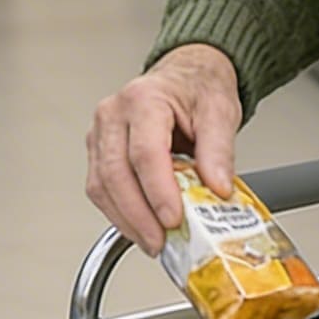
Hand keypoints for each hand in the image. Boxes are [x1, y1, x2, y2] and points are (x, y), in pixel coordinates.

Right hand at [85, 45, 242, 251]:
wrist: (185, 76)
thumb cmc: (197, 89)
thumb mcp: (220, 112)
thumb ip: (219, 150)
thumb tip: (217, 188)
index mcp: (144, 99)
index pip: (145, 153)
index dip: (158, 191)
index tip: (174, 219)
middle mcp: (114, 114)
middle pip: (115, 173)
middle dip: (138, 215)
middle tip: (161, 241)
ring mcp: (101, 133)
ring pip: (101, 186)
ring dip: (125, 220)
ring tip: (153, 242)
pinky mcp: (99, 151)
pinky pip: (100, 188)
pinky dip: (119, 214)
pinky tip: (140, 228)